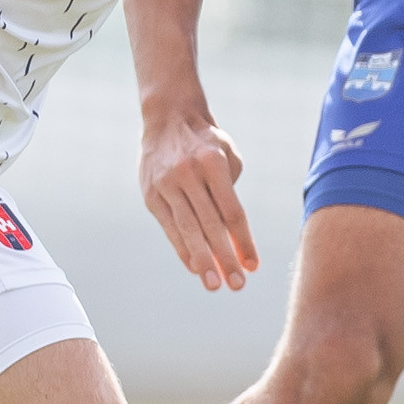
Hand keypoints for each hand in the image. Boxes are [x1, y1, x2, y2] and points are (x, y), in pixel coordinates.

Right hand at [141, 109, 256, 291]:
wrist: (169, 118)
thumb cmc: (207, 142)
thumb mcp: (228, 155)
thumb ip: (231, 192)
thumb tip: (232, 235)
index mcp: (213, 162)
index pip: (232, 211)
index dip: (243, 241)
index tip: (253, 266)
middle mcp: (189, 173)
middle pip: (211, 225)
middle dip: (225, 258)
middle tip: (237, 285)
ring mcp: (167, 184)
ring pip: (188, 229)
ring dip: (202, 261)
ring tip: (214, 285)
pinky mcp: (151, 193)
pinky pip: (169, 227)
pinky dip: (182, 248)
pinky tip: (194, 267)